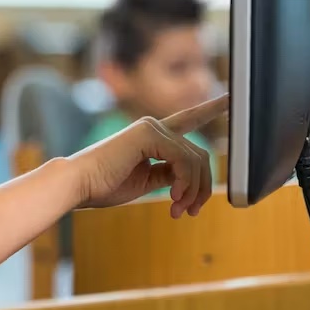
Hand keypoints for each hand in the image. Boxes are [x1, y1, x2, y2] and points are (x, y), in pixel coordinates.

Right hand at [70, 94, 228, 217]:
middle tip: (188, 212)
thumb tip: (189, 179)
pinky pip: (184, 160)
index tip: (232, 97)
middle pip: (201, 155)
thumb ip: (168, 174)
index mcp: (151, 134)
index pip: (189, 118)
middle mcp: (153, 125)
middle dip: (200, 188)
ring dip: (193, 191)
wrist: (77, 185)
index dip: (212, 108)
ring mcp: (151, 126)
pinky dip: (185, 183)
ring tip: (178, 209)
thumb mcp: (145, 180)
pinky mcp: (148, 134)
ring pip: (197, 160)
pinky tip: (171, 197)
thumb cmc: (103, 185)